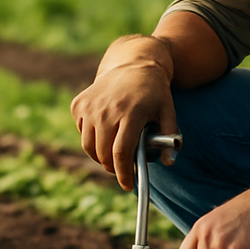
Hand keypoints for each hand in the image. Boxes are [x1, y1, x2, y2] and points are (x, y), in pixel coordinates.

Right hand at [71, 36, 177, 189]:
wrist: (133, 63)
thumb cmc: (154, 92)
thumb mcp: (168, 111)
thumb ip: (169, 137)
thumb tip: (168, 162)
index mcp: (130, 113)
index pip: (121, 153)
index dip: (123, 173)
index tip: (128, 185)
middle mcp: (106, 110)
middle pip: (103, 153)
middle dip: (112, 168)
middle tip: (121, 171)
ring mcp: (90, 106)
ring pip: (88, 146)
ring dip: (99, 157)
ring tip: (112, 156)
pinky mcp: (79, 103)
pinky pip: (81, 131)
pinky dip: (90, 139)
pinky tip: (104, 133)